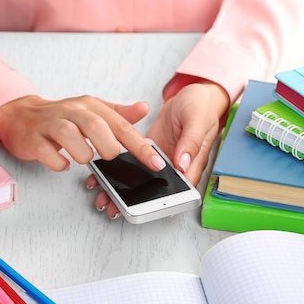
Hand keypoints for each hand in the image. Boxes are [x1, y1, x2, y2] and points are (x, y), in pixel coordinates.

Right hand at [0, 94, 165, 171]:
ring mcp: (50, 123)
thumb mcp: (93, 111)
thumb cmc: (62, 117)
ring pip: (70, 136)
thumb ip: (119, 114)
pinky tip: (62, 164)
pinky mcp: (32, 138)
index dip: (140, 146)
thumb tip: (144, 108)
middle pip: (96, 126)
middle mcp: (71, 111)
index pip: (121, 125)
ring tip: (84, 159)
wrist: (20, 116)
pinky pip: (47, 153)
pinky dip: (58, 163)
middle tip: (109, 158)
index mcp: (90, 105)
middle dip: (108, 148)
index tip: (156, 163)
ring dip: (82, 154)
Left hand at [87, 80, 228, 217]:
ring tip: (104, 199)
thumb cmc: (201, 107)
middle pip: (155, 190)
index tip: (146, 209)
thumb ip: (191, 143)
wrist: (191, 94)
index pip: (179, 190)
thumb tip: (182, 165)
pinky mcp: (147, 150)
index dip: (164, 202)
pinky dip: (117, 171)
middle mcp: (175, 165)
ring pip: (141, 181)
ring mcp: (160, 159)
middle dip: (135, 202)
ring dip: (122, 191)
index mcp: (191, 163)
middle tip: (116, 209)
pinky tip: (102, 176)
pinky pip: (132, 164)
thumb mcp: (197, 121)